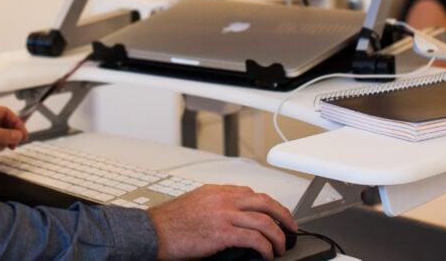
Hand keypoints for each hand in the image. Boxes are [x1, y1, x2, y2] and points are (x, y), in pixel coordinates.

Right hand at [148, 185, 296, 259]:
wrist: (153, 231)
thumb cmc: (169, 222)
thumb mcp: (195, 202)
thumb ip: (215, 204)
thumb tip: (232, 216)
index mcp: (217, 191)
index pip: (251, 193)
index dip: (268, 205)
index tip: (276, 214)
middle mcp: (223, 199)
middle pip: (264, 202)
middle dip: (283, 215)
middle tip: (291, 227)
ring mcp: (224, 215)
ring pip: (263, 221)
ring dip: (278, 235)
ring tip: (281, 246)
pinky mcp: (222, 233)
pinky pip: (254, 239)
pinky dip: (265, 247)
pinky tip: (267, 254)